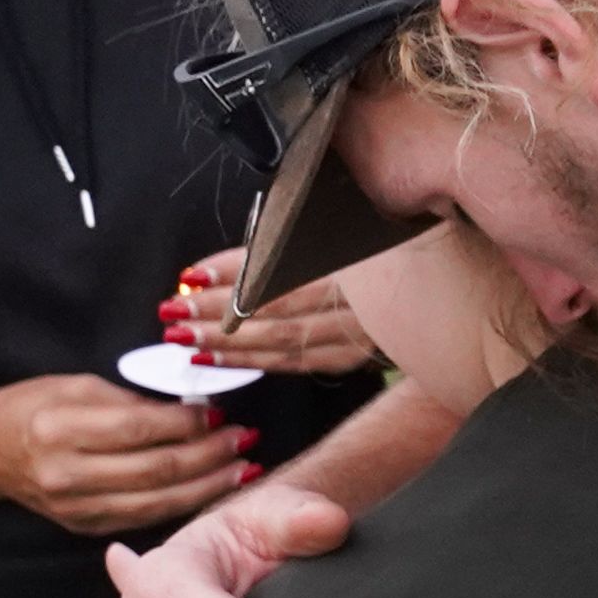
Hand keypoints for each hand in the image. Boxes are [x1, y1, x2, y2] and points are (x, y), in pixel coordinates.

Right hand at [0, 374, 251, 534]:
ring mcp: (76, 508)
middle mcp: (66, 475)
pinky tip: (211, 489)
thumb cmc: (36, 407)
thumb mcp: (78, 387)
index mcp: (60, 430)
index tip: (221, 413)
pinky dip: (184, 504)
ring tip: (242, 468)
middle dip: (209, 456)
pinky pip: (145, 518)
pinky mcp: (86, 527)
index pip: (138, 429)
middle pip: (155, 470)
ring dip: (207, 486)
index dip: (187, 424)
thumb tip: (193, 408)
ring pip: (157, 502)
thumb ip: (132, 400)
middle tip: (245, 439)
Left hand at [168, 251, 380, 378]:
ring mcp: (360, 329)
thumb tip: (211, 271)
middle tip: (176, 311)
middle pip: (277, 303)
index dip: (233, 271)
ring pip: (283, 339)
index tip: (192, 276)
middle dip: (220, 309)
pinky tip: (216, 359)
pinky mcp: (352, 357)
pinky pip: (295, 362)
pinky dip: (252, 360)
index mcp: (355, 252)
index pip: (281, 263)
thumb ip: (275, 247)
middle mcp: (360, 293)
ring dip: (228, 340)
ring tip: (185, 338)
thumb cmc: (370, 257)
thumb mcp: (328, 235)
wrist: (421, 298)